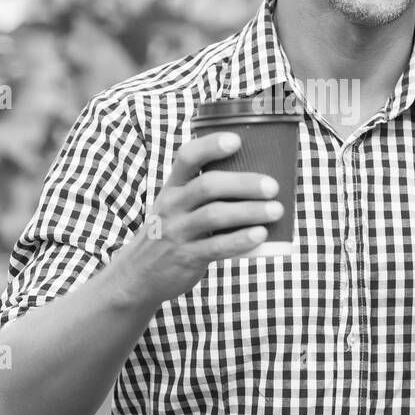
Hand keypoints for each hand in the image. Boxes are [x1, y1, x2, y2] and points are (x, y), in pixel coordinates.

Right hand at [115, 133, 283, 302]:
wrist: (137, 274)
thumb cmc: (170, 231)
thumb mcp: (176, 205)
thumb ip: (204, 191)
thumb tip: (258, 177)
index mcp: (173, 186)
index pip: (186, 157)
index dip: (210, 146)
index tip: (236, 140)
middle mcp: (172, 205)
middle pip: (207, 186)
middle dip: (243, 183)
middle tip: (273, 186)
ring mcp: (177, 232)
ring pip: (214, 216)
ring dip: (249, 211)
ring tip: (276, 210)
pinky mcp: (185, 257)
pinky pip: (215, 247)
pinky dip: (240, 240)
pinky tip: (260, 235)